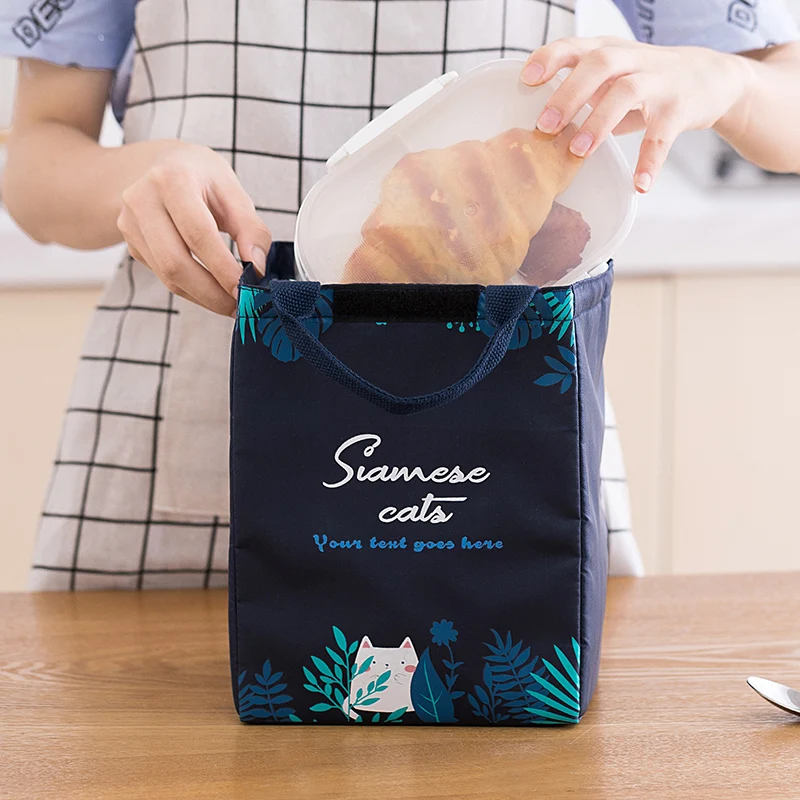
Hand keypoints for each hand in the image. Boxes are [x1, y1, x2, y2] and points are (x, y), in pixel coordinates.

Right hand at [117, 142, 271, 314]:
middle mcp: (143, 200)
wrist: (160, 164)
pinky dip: (191, 290)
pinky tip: (211, 290)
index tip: (247, 289)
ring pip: (167, 276)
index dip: (222, 268)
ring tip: (230, 303)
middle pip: (175, 262)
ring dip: (203, 297)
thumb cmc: (200, 176)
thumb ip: (250, 228)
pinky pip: (163, 276)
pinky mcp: (131, 243)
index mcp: (172, 179)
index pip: (198, 234)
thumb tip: (257, 267)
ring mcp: (130, 223)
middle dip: (211, 293)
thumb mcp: (231, 189)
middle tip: (240, 305)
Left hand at [521, 37, 751, 192]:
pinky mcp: (680, 109)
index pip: (577, 45)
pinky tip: (639, 184)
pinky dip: (649, 161)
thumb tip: (536, 126)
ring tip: (579, 152)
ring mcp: (659, 82)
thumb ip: (579, 92)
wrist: (711, 78)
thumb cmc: (646, 81)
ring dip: (599, 122)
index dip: (550, 58)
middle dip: (569, 94)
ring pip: (627, 93)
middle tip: (546, 125)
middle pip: (600, 64)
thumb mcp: (612, 77)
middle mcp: (634, 60)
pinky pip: (662, 136)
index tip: (526, 78)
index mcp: (610, 51)